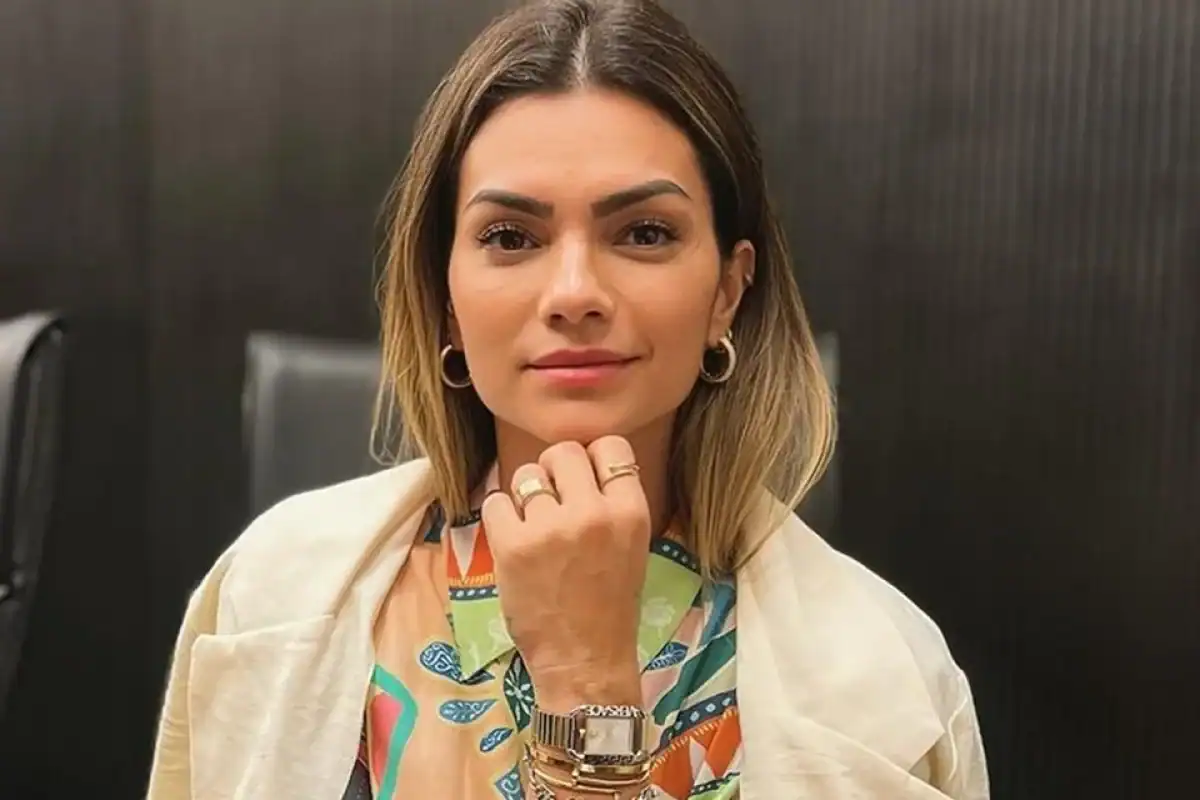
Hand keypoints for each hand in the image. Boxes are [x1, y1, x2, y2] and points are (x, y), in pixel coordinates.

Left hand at [481, 436, 650, 712]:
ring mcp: (551, 528)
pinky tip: (514, 539)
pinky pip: (496, 501)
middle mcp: (593, 513)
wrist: (585, 661)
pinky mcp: (513, 546)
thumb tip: (579, 460)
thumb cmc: (610, 605)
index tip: (584, 481)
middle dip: (554, 471)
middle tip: (554, 503)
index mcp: (631, 512)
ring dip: (525, 496)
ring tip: (535, 528)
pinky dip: (500, 517)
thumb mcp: (632, 545)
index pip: (611, 445)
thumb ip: (611, 501)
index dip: (592, 459)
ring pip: (526, 475)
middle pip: (563, 452)